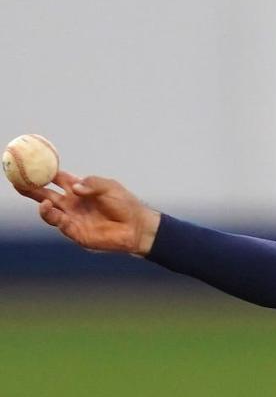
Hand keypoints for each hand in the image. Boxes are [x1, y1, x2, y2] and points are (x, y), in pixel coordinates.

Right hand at [15, 171, 160, 255]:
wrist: (137, 226)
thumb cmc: (126, 204)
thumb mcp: (110, 186)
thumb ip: (92, 183)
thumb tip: (75, 187)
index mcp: (80, 190)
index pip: (57, 179)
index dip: (44, 172)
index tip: (32, 163)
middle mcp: (73, 204)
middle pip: (46, 194)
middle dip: (30, 188)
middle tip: (17, 180)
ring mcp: (73, 218)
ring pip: (49, 211)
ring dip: (40, 204)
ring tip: (37, 198)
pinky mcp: (77, 233)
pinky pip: (60, 224)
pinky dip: (52, 216)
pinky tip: (48, 208)